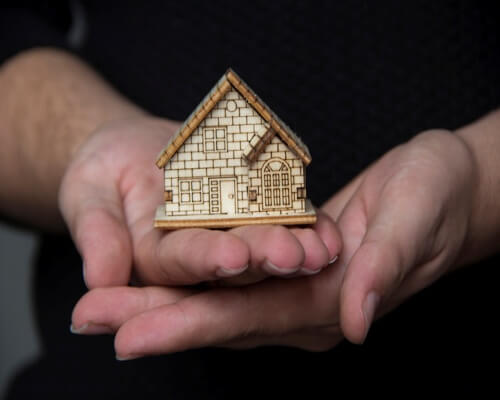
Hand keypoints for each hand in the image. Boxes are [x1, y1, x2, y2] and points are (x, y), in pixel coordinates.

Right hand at [59, 116, 340, 289]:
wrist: (135, 151)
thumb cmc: (105, 171)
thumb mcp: (87, 193)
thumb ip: (97, 233)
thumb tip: (100, 278)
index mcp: (157, 261)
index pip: (181, 265)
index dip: (206, 259)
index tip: (231, 256)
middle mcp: (201, 257)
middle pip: (234, 261)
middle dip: (263, 258)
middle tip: (294, 256)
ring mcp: (230, 236)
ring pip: (264, 243)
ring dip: (295, 247)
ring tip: (321, 249)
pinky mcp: (254, 215)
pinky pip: (282, 218)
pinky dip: (305, 224)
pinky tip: (329, 230)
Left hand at [72, 129, 476, 358]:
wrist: (445, 187)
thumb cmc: (434, 197)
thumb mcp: (414, 220)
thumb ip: (382, 268)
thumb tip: (354, 321)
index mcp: (334, 302)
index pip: (250, 319)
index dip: (189, 325)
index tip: (131, 334)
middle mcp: (308, 307)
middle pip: (219, 318)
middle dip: (153, 319)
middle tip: (91, 319)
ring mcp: (297, 289)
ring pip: (216, 301)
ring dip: (158, 301)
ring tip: (102, 302)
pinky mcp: (291, 266)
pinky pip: (231, 278)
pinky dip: (188, 279)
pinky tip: (151, 275)